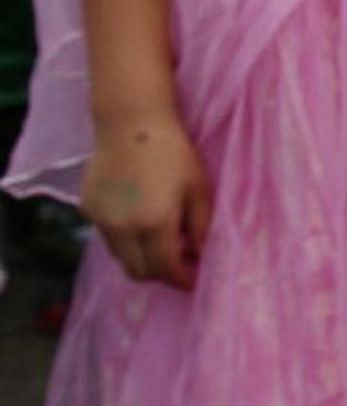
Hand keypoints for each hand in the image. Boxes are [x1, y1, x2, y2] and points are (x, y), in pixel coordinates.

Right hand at [85, 113, 209, 287]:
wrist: (130, 124)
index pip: (164, 269)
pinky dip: (124, 237)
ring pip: (120, 256)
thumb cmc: (174, 153)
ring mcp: (100, 219)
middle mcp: (122, 227)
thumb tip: (199, 257)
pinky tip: (139, 217)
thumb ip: (201, 228)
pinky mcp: (86, 209)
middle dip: (159, 274)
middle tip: (177, 265)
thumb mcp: (199, 190)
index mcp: (154, 223)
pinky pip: (107, 236)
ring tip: (160, 240)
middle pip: (137, 271)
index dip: (180, 280)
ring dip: (140, 256)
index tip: (192, 282)